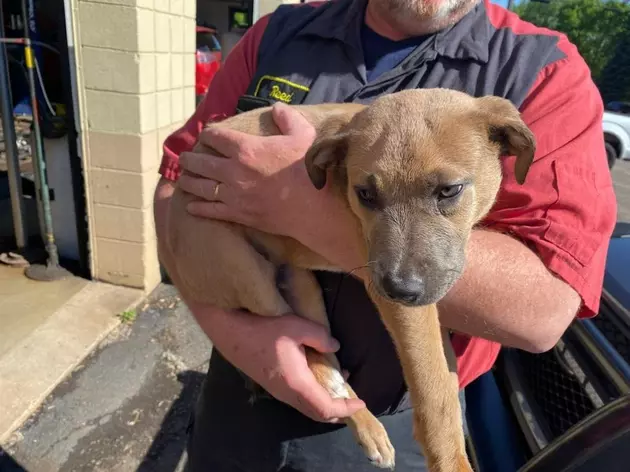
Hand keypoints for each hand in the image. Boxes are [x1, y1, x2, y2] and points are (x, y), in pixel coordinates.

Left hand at [178, 102, 323, 237]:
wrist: (312, 205)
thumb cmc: (307, 168)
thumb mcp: (303, 134)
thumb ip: (287, 118)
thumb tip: (277, 108)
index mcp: (246, 148)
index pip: (216, 137)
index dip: (208, 134)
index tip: (206, 136)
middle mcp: (233, 171)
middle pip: (202, 163)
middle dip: (190, 159)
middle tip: (184, 159)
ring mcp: (233, 194)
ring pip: (201, 187)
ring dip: (189, 181)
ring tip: (182, 179)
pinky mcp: (238, 214)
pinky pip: (211, 210)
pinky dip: (198, 207)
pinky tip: (189, 206)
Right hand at [191, 303, 365, 422]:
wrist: (231, 331)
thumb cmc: (263, 328)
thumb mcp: (297, 326)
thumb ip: (321, 337)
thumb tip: (335, 348)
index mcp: (297, 383)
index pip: (326, 407)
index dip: (345, 408)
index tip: (360, 401)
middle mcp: (287, 393)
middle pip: (317, 414)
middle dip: (338, 412)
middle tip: (353, 402)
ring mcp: (277, 391)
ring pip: (306, 407)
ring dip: (325, 402)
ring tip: (340, 386)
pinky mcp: (272, 385)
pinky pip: (298, 399)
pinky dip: (314, 396)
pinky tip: (318, 377)